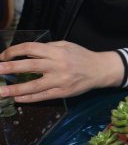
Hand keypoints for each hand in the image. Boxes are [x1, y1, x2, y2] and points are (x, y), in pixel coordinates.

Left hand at [0, 41, 123, 101]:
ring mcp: (60, 80)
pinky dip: (29, 98)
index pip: (30, 49)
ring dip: (14, 89)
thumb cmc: (81, 56)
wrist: (100, 70)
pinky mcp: (63, 92)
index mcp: (57, 51)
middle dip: (8, 69)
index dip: (14, 52)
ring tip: (0, 92)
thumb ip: (47, 48)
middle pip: (28, 66)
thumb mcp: (66, 46)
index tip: (3, 56)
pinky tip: (17, 98)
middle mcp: (57, 65)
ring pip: (33, 86)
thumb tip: (26, 53)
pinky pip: (43, 96)